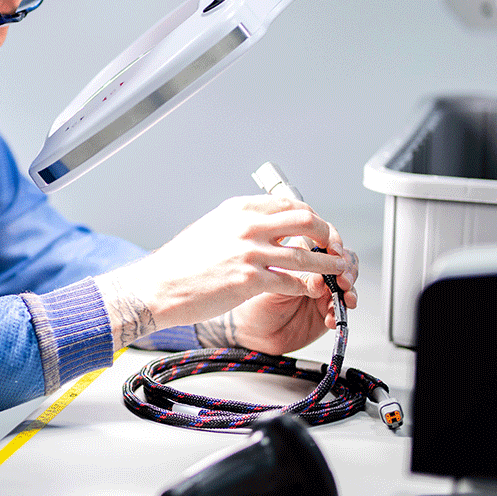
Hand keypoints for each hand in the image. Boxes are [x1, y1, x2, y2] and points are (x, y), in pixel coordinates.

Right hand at [95, 195, 349, 349]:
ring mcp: (249, 252)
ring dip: (328, 264)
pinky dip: (308, 287)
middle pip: (306, 221)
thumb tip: (266, 227)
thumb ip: (241, 224)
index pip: (289, 204)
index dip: (311, 217)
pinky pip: (293, 282)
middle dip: (328, 235)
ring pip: (306, 254)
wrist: (157, 286)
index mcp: (239, 209)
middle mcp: (247, 226)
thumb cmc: (180, 262)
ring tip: (338, 270)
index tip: (318, 229)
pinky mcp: (249, 280)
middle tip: (334, 246)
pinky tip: (311, 291)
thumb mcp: (212, 228)